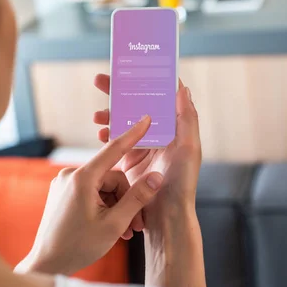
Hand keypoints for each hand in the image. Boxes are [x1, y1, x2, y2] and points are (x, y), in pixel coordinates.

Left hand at [16, 116, 163, 276]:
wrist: (46, 265)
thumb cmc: (77, 247)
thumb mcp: (114, 224)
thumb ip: (137, 198)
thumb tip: (156, 177)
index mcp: (82, 178)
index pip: (113, 149)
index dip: (133, 134)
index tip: (145, 119)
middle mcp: (71, 174)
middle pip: (112, 177)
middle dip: (127, 200)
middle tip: (135, 226)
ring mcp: (65, 183)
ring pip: (103, 186)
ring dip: (117, 207)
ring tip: (123, 232)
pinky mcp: (63, 192)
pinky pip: (92, 192)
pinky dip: (104, 206)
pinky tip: (110, 227)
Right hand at [94, 75, 200, 209]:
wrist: (166, 217)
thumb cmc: (182, 184)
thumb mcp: (190, 149)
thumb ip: (187, 118)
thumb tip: (182, 87)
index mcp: (174, 127)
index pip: (157, 96)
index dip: (143, 81)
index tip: (128, 68)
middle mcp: (159, 133)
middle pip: (136, 104)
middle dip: (118, 91)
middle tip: (100, 80)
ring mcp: (143, 146)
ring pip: (123, 121)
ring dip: (109, 114)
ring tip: (97, 116)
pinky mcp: (130, 160)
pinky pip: (116, 141)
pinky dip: (107, 134)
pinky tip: (100, 134)